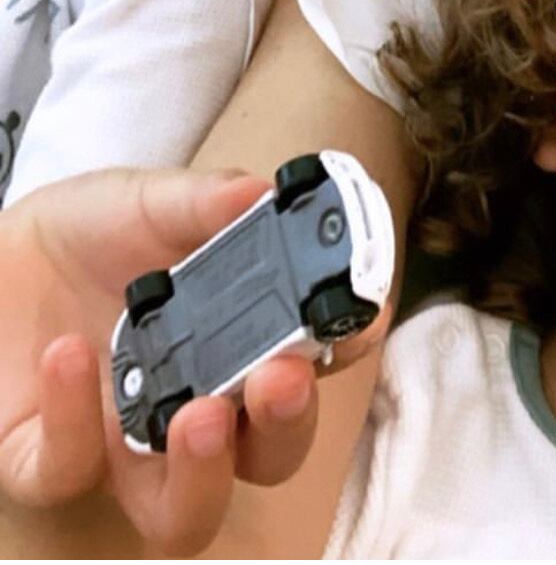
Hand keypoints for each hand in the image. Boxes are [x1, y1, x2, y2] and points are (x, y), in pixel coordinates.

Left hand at [0, 166, 385, 554]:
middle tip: (282, 378)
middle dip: (287, 424)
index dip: (351, 343)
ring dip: (204, 474)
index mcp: (244, 337)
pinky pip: (66, 469)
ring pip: (184, 511)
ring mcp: (127, 444)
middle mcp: (201, 402)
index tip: (360, 316)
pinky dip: (74, 416)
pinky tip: (72, 353)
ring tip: (198, 415)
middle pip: (271, 452)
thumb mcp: (149, 199)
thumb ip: (205, 199)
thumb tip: (263, 192)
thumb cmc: (88, 232)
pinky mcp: (48, 460)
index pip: (320, 357)